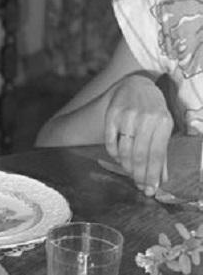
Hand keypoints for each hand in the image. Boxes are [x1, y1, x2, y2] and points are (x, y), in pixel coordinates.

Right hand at [104, 73, 172, 195]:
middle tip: (140, 187)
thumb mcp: (163, 127)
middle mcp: (145, 118)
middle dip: (139, 175)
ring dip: (126, 166)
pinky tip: (119, 159)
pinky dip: (114, 155)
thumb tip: (161, 179)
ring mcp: (127, 117)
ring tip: (130, 173)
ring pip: (124, 151)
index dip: (152, 174)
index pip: (157, 154)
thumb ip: (162, 153)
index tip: (150, 189)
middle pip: (140, 155)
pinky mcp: (112, 116)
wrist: (135, 85)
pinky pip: (110, 143)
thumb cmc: (153, 110)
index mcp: (163, 121)